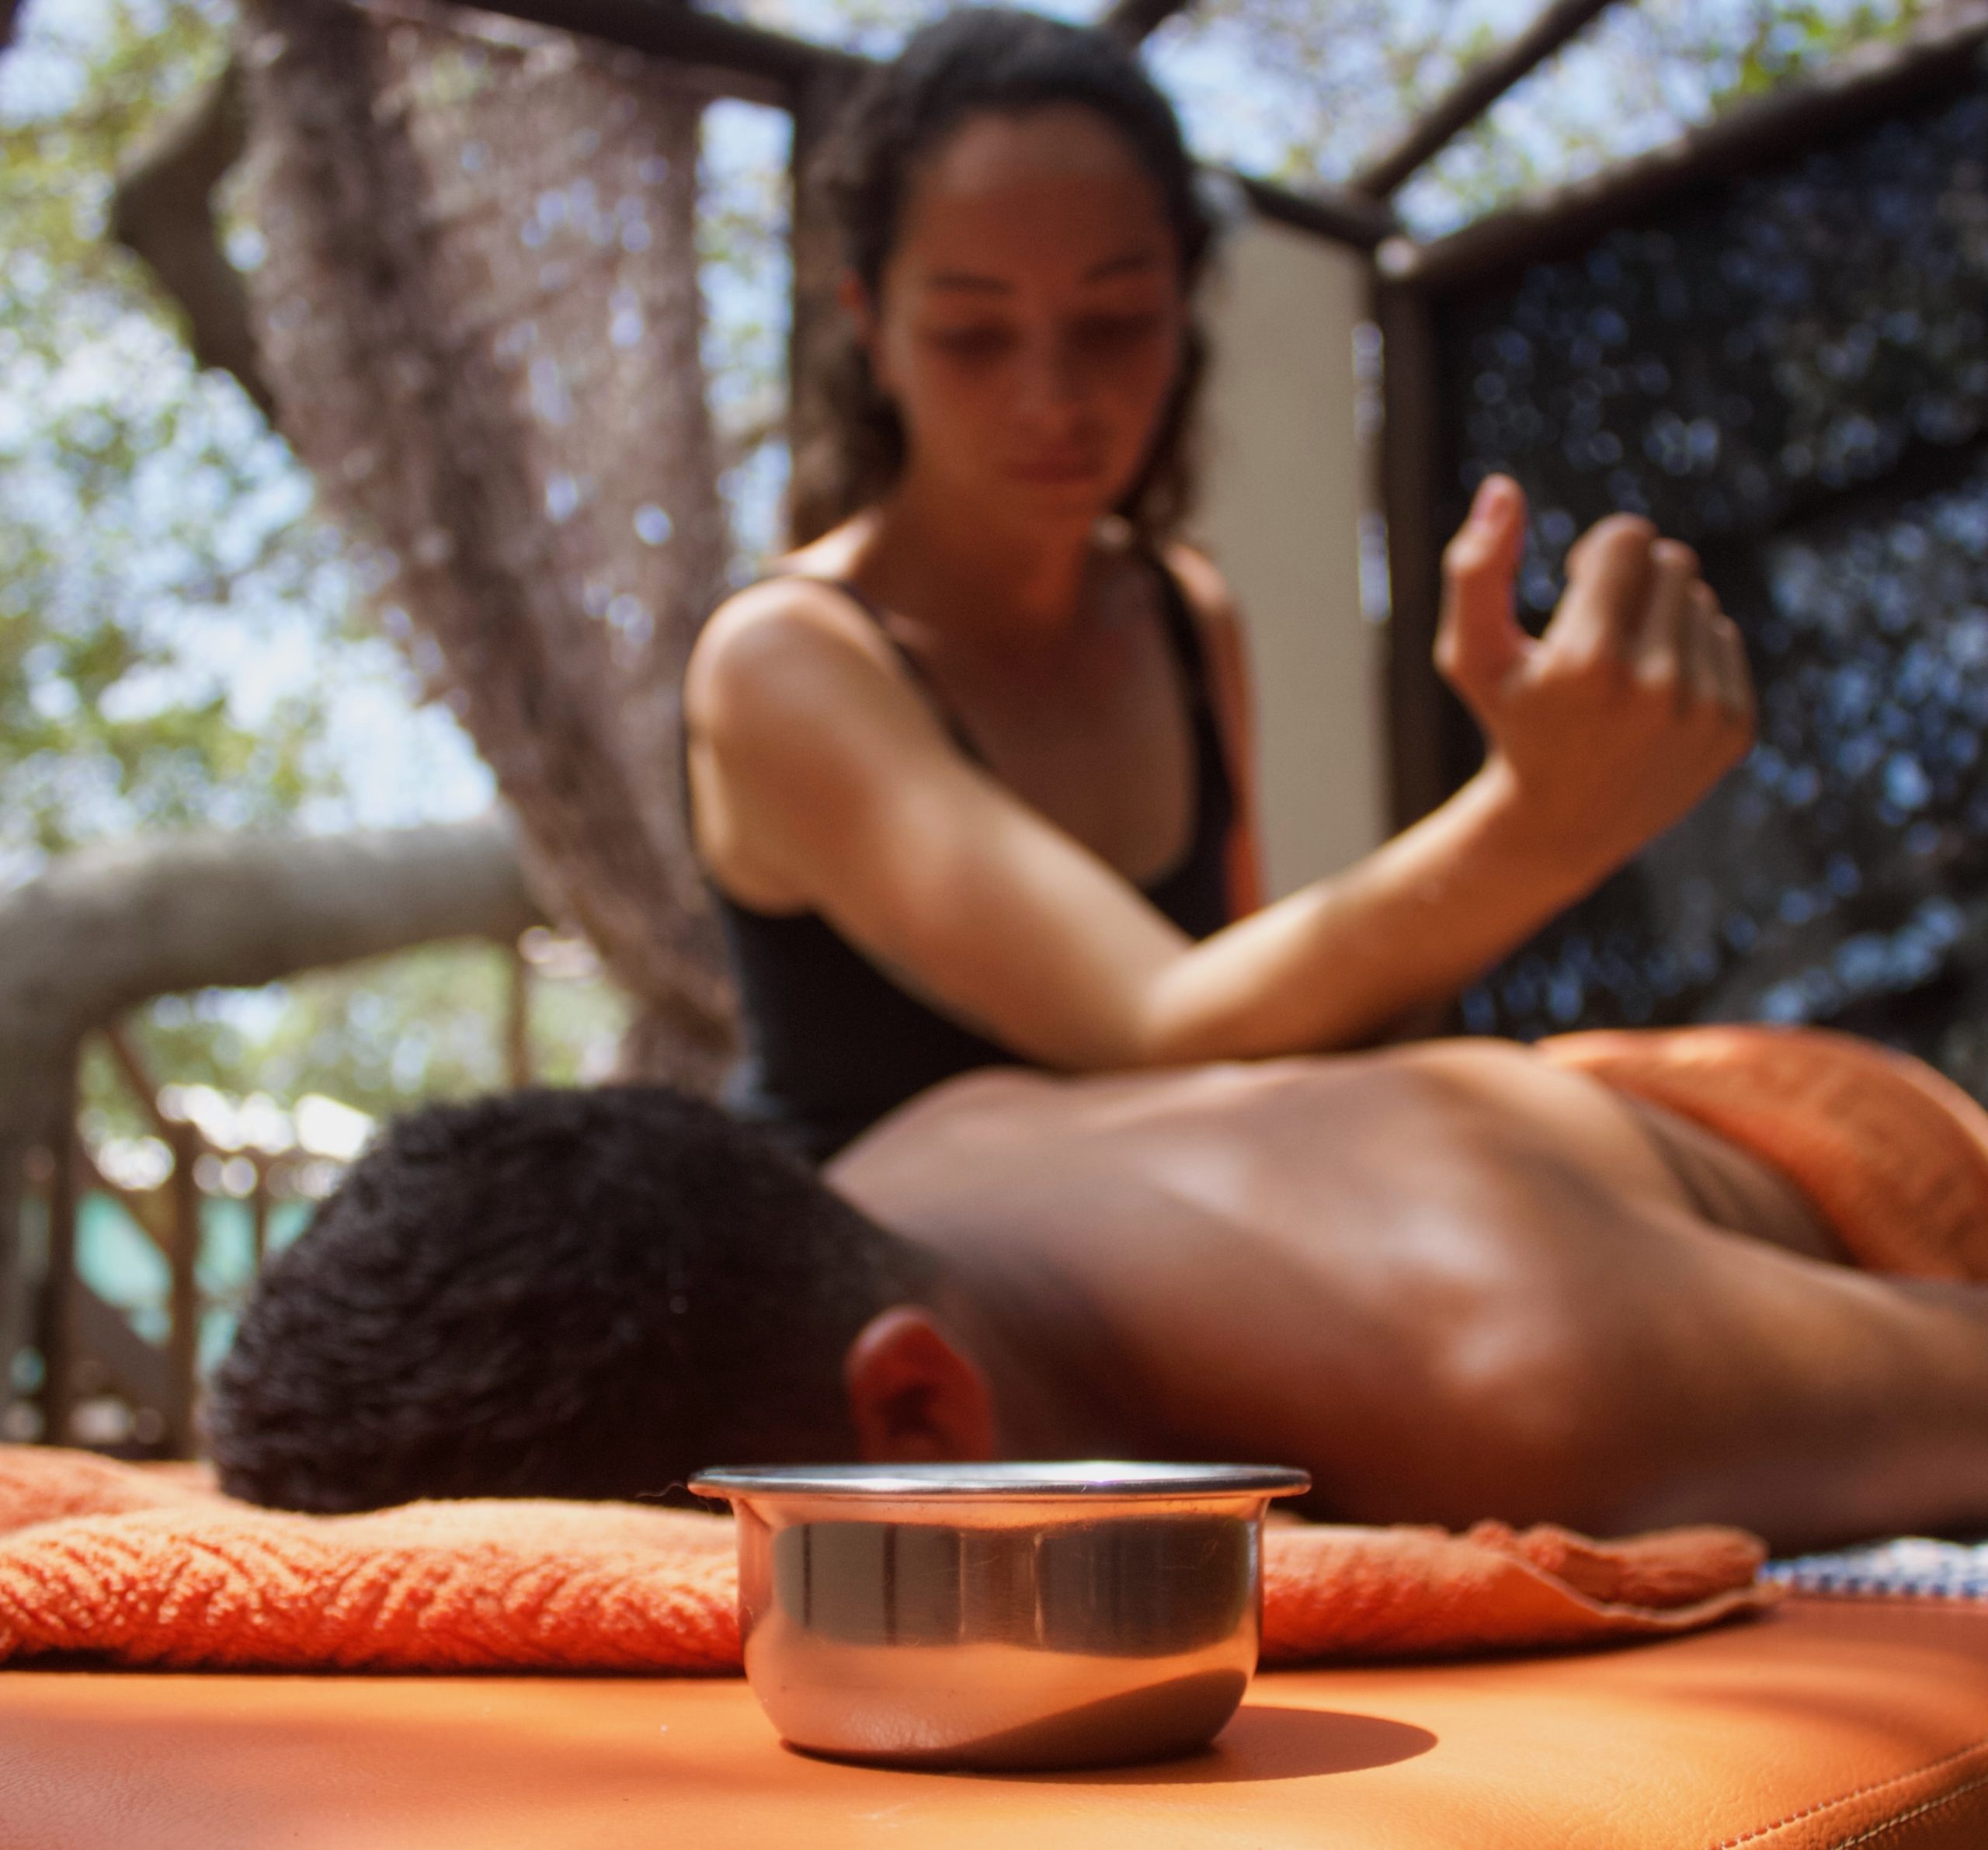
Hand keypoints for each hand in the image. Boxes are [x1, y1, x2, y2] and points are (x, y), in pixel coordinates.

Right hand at [1434, 475, 1755, 887]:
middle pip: (1672, 561)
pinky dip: (1689, 653)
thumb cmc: (1510, 722)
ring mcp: (1702, 712)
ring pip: (1699, 600)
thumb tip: (1504, 489)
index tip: (1577, 587)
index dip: (1600, 553)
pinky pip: (1725, 640)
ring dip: (1660, 617)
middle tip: (1597, 633)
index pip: (1630, 537)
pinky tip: (1652, 695)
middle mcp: (1653, 687)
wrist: (1559, 826)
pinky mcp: (1735, 730)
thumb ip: (1474, 569)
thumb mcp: (1471, 653)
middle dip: (1633, 581)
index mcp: (1586, 662)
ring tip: (1621, 670)